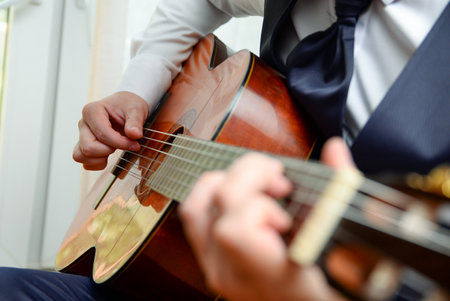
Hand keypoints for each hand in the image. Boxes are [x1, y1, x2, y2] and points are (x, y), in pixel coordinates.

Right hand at [73, 91, 148, 169]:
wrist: (125, 107)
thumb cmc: (129, 106)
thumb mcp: (136, 109)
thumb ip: (135, 122)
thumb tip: (135, 134)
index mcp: (92, 111)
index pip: (102, 134)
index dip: (120, 143)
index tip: (135, 144)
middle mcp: (83, 123)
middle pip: (88, 148)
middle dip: (108, 151)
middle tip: (122, 144)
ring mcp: (82, 135)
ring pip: (80, 156)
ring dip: (100, 158)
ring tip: (114, 149)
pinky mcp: (84, 145)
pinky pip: (83, 162)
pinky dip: (96, 163)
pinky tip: (109, 155)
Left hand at [179, 138, 353, 300]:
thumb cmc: (326, 288)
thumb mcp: (345, 249)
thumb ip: (339, 193)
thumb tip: (334, 148)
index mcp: (274, 276)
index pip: (237, 231)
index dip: (259, 207)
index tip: (287, 208)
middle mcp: (236, 274)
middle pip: (221, 203)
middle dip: (252, 174)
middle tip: (280, 182)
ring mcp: (217, 269)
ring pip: (196, 208)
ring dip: (227, 180)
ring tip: (257, 185)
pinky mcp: (210, 262)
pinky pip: (195, 218)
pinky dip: (214, 194)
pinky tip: (243, 194)